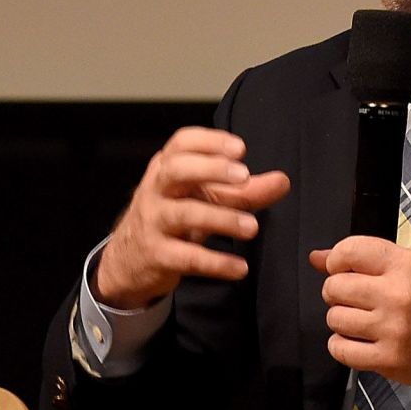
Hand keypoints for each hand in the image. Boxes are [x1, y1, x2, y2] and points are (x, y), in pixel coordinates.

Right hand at [94, 127, 290, 308]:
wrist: (128, 259)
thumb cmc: (173, 218)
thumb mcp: (204, 199)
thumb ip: (243, 190)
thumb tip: (283, 181)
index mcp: (167, 168)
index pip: (182, 143)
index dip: (210, 142)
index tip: (240, 148)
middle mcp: (156, 190)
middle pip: (176, 169)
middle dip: (210, 169)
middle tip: (243, 176)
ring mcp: (154, 222)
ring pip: (184, 214)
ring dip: (221, 219)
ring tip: (252, 227)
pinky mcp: (157, 255)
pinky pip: (187, 257)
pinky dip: (215, 263)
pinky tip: (239, 267)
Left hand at [310, 237, 410, 393]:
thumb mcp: (410, 270)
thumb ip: (364, 260)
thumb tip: (317, 258)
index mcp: (407, 266)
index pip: (349, 251)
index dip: (336, 261)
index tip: (342, 270)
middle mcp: (399, 295)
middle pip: (334, 287)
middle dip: (338, 294)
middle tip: (355, 300)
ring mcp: (392, 329)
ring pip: (334, 319)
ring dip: (342, 321)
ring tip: (362, 322)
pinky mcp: (388, 359)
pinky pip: (340, 349)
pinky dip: (343, 346)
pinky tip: (359, 341)